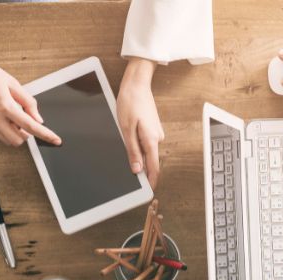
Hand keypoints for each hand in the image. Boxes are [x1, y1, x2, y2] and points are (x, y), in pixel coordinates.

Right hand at [0, 42, 60, 146]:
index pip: (30, 126)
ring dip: (16, 134)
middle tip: (29, 122)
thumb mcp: (12, 82)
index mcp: (5, 105)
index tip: (55, 140)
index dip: (45, 135)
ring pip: (7, 141)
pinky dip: (6, 131)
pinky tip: (6, 117)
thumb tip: (38, 118)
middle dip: (27, 135)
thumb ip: (28, 102)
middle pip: (18, 140)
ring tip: (16, 118)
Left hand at [117, 58, 163, 188]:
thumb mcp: (126, 129)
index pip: (154, 167)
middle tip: (127, 171)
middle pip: (149, 160)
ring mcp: (156, 132)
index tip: (148, 192)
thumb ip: (132, 151)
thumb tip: (137, 169)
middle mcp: (157, 137)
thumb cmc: (130, 103)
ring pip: (146, 150)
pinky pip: (146, 142)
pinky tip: (129, 137)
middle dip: (140, 167)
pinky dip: (138, 144)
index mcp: (151, 140)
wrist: (137, 84)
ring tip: (125, 146)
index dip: (151, 181)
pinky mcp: (152, 128)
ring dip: (137, 153)